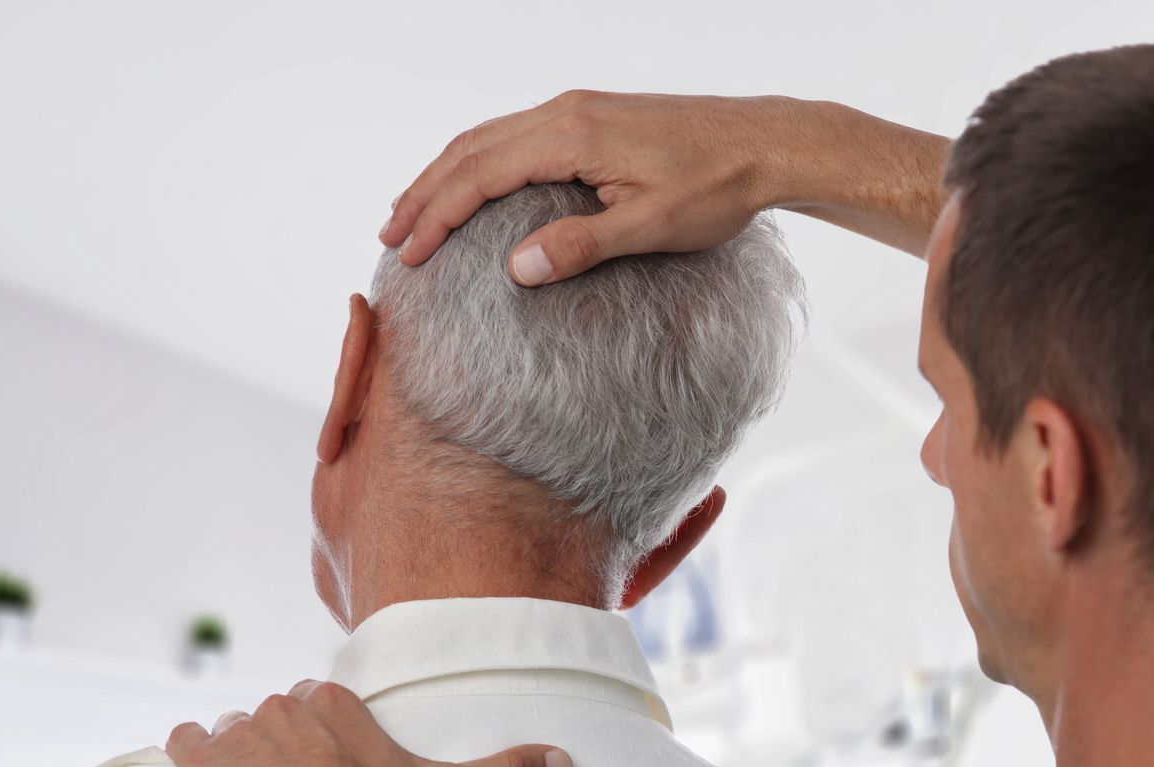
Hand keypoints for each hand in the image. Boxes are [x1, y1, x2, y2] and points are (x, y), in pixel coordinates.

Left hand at [165, 680, 571, 766]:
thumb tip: (567, 763)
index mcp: (336, 705)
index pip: (322, 702)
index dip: (325, 734)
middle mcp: (283, 710)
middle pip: (276, 716)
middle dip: (283, 747)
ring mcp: (238, 738)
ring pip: (232, 731)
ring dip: (238, 756)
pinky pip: (184, 744)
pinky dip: (188, 757)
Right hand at [381, 91, 803, 284]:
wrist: (763, 143)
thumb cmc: (715, 187)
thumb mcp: (648, 226)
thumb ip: (579, 246)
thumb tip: (514, 268)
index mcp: (571, 137)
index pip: (480, 176)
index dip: (438, 217)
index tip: (409, 255)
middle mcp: (566, 113)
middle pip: (471, 151)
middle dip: (425, 194)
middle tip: (390, 238)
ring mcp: (578, 111)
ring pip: (489, 139)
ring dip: (446, 175)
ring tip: (413, 212)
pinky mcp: (592, 118)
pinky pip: (516, 136)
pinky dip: (480, 163)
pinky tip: (474, 186)